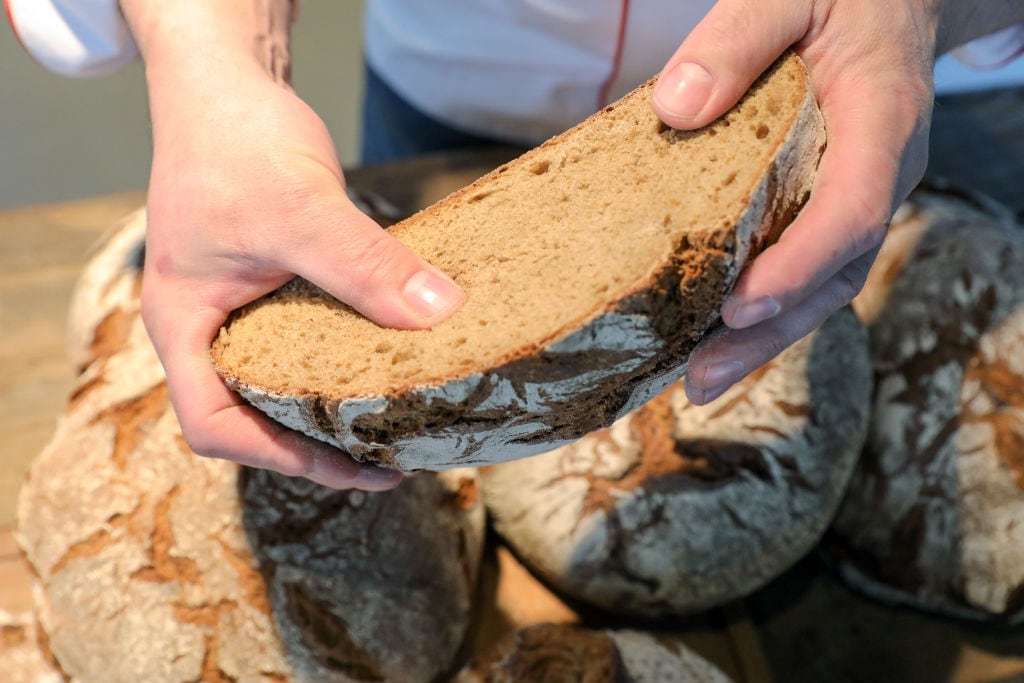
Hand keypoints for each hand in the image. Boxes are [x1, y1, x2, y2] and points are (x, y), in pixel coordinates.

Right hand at [138, 47, 463, 488]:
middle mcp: (208, 325)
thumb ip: (364, 264)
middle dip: (315, 443)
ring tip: (398, 425)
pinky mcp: (276, 282)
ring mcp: (241, 304)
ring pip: (283, 377)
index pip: (212, 422)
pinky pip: (309, 336)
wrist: (229, 82)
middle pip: (252, 412)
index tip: (349, 466)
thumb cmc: (234, 140)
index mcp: (182, 324)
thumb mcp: (300, 208)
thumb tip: (440, 317)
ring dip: (334, 404)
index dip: (276, 456)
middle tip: (389, 459)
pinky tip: (395, 361)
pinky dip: (347, 357)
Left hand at [650, 0, 1023, 403]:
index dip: (800, 263)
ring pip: (824, 286)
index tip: (739, 305)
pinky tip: (714, 340)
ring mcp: (861, 197)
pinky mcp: (832, 207)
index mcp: (882, 121)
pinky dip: (767, 312)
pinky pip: (807, 269)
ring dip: (765, 340)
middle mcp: (882, 174)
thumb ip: (738, 38)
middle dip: (771, 333)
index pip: (853, 208)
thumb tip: (675, 108)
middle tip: (701, 378)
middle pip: (837, 273)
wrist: (893, 0)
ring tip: (698, 382)